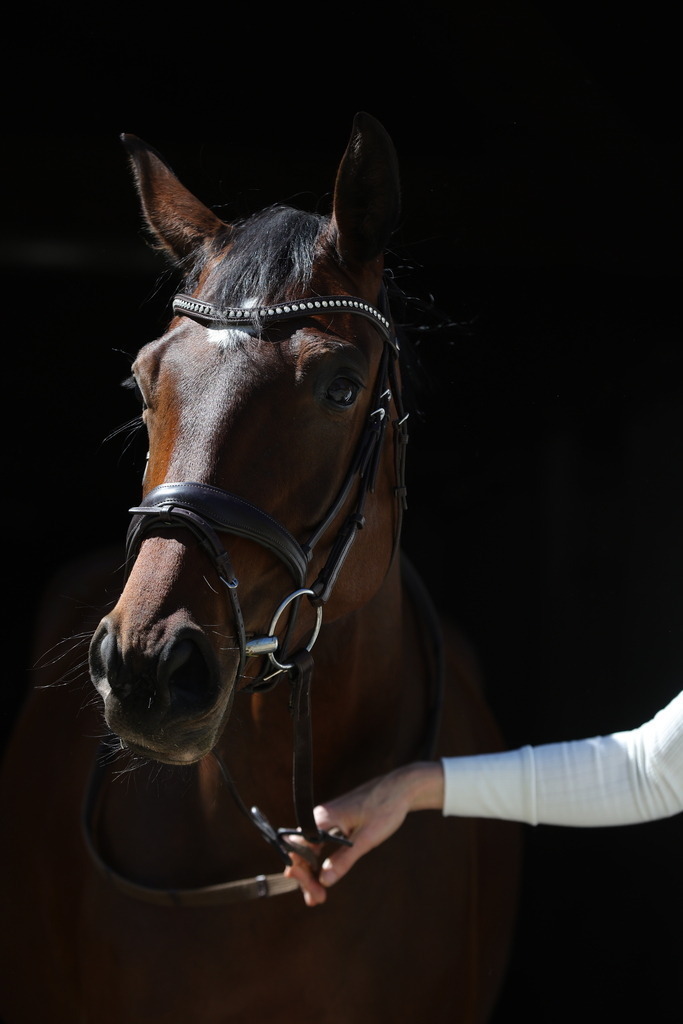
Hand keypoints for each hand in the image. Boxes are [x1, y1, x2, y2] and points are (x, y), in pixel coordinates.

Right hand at [285, 761, 443, 905]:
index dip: (302, 873)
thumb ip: (344, 860)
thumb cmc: (385, 809)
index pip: (298, 849)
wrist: (400, 788)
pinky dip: (320, 862)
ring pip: (309, 849)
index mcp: (322, 818)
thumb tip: (324, 881)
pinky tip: (324, 877)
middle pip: (301, 851)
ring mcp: (325, 819)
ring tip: (318, 897)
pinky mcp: (334, 822)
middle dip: (306, 877)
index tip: (313, 893)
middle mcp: (319, 817)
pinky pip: (319, 844)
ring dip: (311, 872)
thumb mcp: (367, 839)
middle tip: (316, 900)